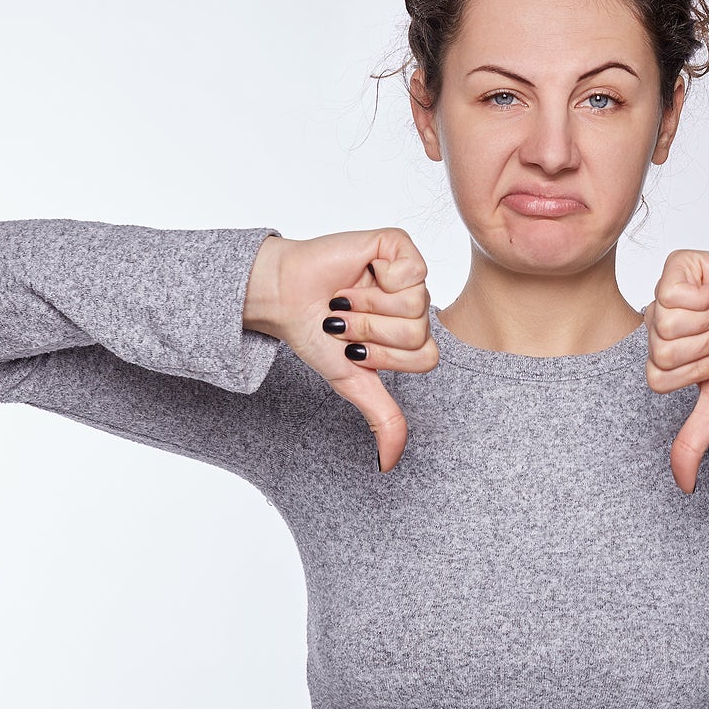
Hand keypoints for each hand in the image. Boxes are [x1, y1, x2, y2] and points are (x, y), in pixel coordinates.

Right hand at [243, 228, 437, 471]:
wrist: (282, 297)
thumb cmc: (314, 333)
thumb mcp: (351, 381)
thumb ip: (381, 417)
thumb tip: (390, 464)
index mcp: (411, 334)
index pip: (426, 358)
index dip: (384, 358)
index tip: (353, 349)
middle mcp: (415, 304)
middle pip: (419, 332)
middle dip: (370, 333)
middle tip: (344, 320)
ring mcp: (409, 273)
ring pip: (415, 305)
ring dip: (367, 308)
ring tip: (345, 298)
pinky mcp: (398, 244)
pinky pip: (412, 270)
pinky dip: (376, 280)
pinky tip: (358, 274)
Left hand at [645, 249, 708, 493]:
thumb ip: (693, 441)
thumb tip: (683, 487)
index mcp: (664, 353)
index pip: (657, 376)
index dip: (696, 372)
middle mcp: (660, 323)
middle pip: (660, 350)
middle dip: (707, 348)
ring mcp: (666, 292)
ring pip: (665, 324)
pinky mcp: (678, 265)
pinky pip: (672, 293)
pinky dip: (707, 298)